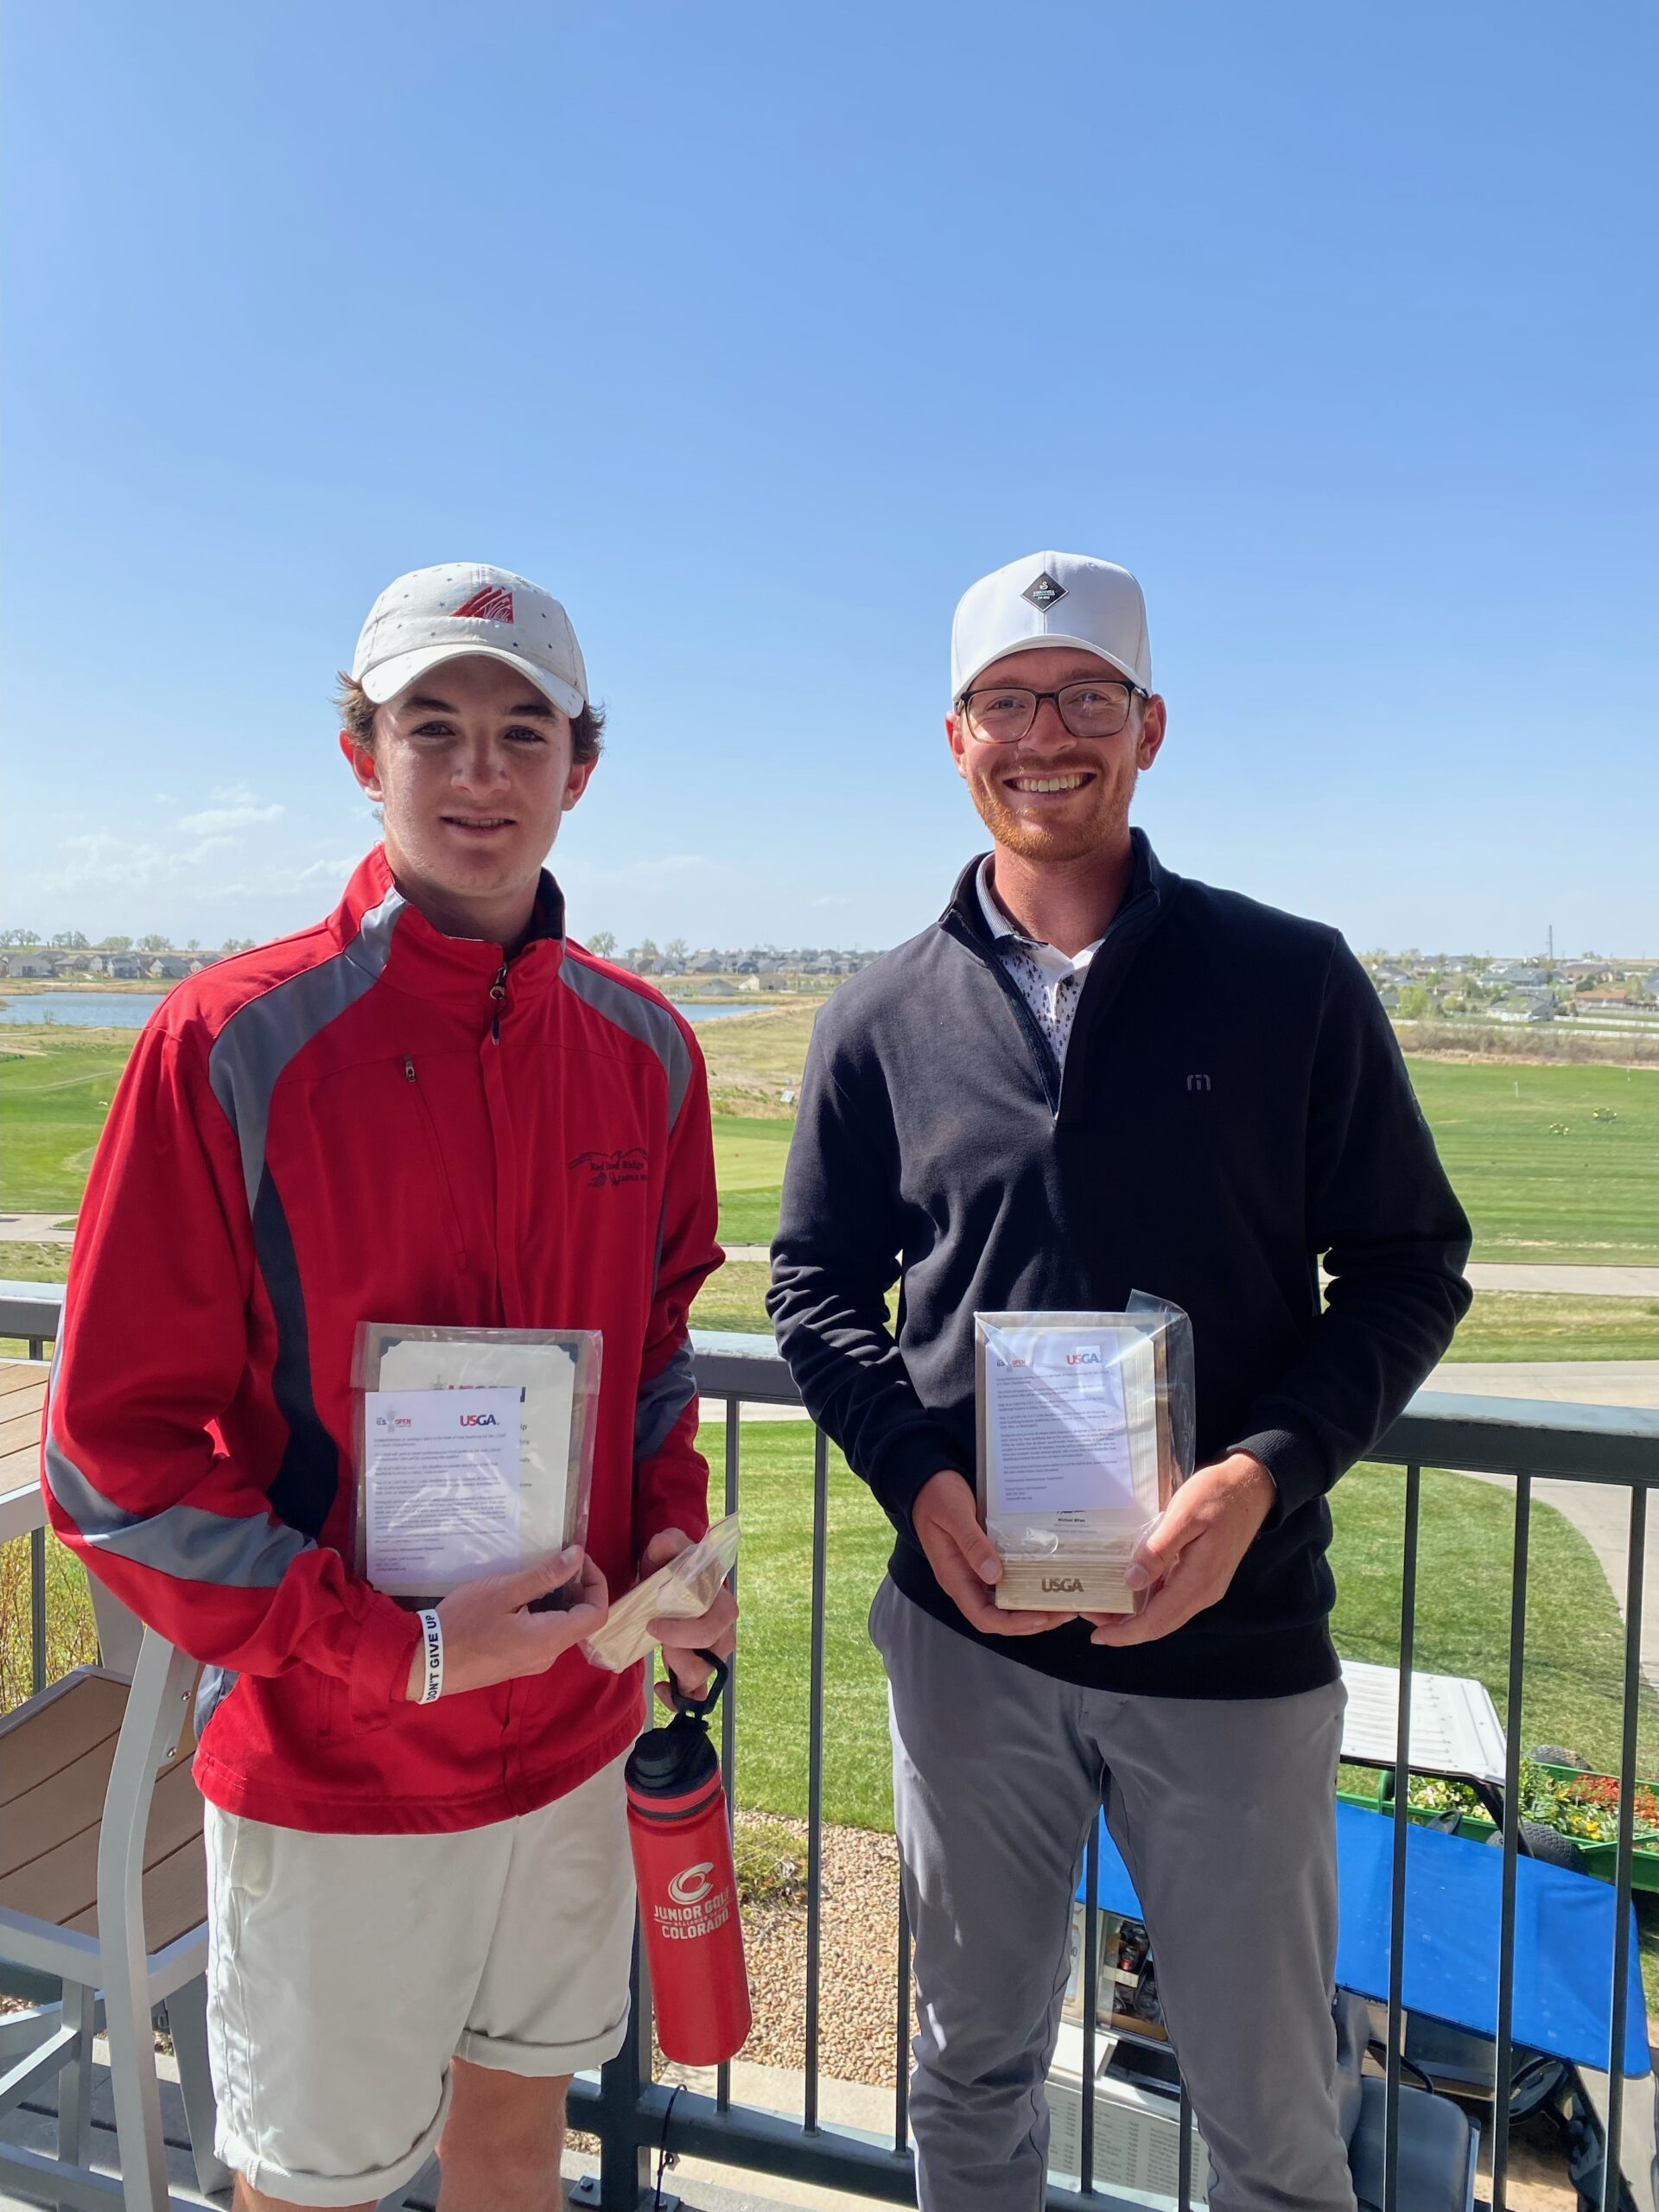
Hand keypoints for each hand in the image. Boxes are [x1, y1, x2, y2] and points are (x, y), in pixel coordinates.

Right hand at [405, 1547, 608, 1699]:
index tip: (578, 1560)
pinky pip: (543, 1636)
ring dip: (557, 1600)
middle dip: (576, 1588)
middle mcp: (548, 1656)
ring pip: (561, 1628)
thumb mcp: (504, 1591)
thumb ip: (545, 1576)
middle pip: (581, 1621)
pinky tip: (520, 1597)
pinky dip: (542, 1613)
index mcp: (550, 1639)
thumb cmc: (463, 1624)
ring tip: (534, 1575)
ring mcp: (532, 1663)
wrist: (425, 1664)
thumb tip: (578, 1557)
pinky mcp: (517, 1663)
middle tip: (553, 1562)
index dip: (596, 1583)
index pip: (597, 1614)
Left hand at [643, 1527, 738, 1706]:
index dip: (683, 1634)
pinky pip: (700, 1695)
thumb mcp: (666, 1551)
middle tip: (656, 1636)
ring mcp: (716, 1651)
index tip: (652, 1625)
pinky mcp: (703, 1667)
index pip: (712, 1627)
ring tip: (661, 1650)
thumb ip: (667, 1543)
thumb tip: (666, 1544)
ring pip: (702, 1676)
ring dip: (676, 1669)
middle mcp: (724, 1629)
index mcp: (720, 1602)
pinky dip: (681, 1698)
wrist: (668, 1580)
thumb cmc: (671, 1566)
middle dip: (678, 1653)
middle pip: (710, 1658)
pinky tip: (661, 1688)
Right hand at [912, 1470, 1075, 1636]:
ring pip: (1006, 1602)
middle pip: (999, 1616)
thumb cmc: (937, 1495)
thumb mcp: (954, 1514)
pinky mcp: (985, 1559)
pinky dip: (1028, 1585)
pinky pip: (1008, 1581)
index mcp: (954, 1576)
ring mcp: (976, 1571)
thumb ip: (971, 1543)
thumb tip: (994, 1576)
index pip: (982, 1616)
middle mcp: (966, 1580)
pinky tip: (1047, 1578)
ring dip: (1034, 1606)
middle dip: (1032, 1620)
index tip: (1040, 1618)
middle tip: (1065, 1611)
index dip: (1012, 1624)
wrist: (927, 1480)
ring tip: (1063, 1600)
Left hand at [1084, 1452, 1276, 1647]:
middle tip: (1090, 1614)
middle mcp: (1204, 1592)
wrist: (1251, 1486)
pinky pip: (1173, 1598)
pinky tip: (1130, 1588)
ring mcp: (1206, 1586)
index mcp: (1198, 1582)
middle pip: (1160, 1623)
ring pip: (1166, 1613)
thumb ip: (1158, 1550)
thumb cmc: (1217, 1495)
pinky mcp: (1204, 1576)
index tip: (1097, 1636)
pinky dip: (1148, 1601)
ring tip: (1103, 1604)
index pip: (1157, 1621)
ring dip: (1135, 1615)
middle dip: (1124, 1627)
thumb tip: (1131, 1582)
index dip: (1126, 1633)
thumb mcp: (1183, 1516)